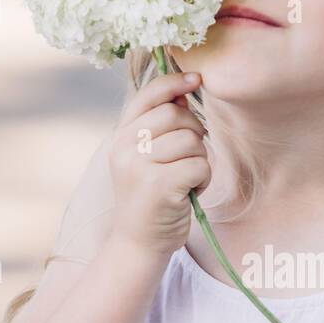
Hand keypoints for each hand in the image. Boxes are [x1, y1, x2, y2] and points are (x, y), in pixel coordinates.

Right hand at [109, 69, 210, 258]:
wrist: (138, 243)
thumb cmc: (150, 197)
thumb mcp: (145, 158)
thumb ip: (159, 126)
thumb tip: (184, 91)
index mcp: (120, 137)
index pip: (148, 95)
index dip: (174, 82)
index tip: (196, 79)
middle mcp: (124, 148)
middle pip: (176, 116)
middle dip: (194, 132)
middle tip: (190, 156)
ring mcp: (139, 167)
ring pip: (192, 141)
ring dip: (200, 159)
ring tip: (186, 178)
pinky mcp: (159, 186)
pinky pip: (200, 165)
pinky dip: (203, 179)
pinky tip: (190, 192)